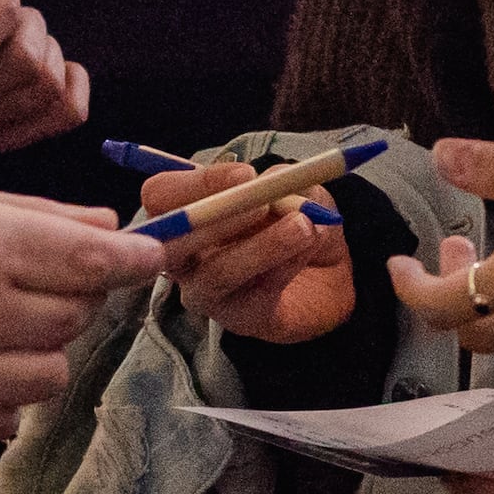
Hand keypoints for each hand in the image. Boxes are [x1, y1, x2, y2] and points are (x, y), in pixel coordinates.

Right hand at [0, 181, 160, 450]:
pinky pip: (2, 422)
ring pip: (50, 378)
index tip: (153, 259)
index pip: (94, 264)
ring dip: (34, 355)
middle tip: (24, 286)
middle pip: (76, 321)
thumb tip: (105, 228)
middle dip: (67, 302)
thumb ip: (23, 217)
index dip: (134, 264)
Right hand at [150, 161, 363, 345]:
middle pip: (171, 242)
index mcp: (185, 213)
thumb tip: (273, 182)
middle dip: (215, 220)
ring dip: (262, 247)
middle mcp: (183, 255)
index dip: (198, 183)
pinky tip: (310, 246)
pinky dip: (285, 266)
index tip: (246, 174)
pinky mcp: (238, 318)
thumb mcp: (298, 191)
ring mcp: (206, 291)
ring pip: (217, 273)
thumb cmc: (296, 222)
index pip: (163, 196)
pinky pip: (255, 294)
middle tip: (261, 203)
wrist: (330, 276)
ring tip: (302, 226)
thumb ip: (285, 184)